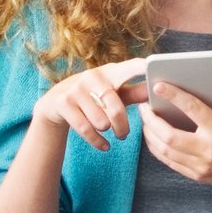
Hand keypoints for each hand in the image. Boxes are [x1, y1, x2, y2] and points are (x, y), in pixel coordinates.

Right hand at [34, 59, 149, 152]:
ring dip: (108, 132)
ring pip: (101, 121)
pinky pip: (86, 129)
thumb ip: (135, 93)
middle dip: (122, 126)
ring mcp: (76, 88)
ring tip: (110, 133)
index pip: (129, 67)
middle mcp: (92, 76)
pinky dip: (98, 141)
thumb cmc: (95, 97)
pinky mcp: (63, 102)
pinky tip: (105, 146)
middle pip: (116, 107)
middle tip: (124, 134)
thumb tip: (155, 92)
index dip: (142, 67)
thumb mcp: (114, 93)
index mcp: (110, 72)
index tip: (153, 67)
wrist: (56, 102)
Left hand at [140, 79, 211, 193]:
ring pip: (165, 151)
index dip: (173, 96)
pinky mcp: (196, 175)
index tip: (157, 86)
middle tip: (143, 106)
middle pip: (170, 136)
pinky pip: (169, 162)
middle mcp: (208, 150)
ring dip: (150, 134)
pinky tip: (152, 136)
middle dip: (152, 120)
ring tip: (145, 120)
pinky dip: (156, 148)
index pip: (193, 109)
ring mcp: (201, 165)